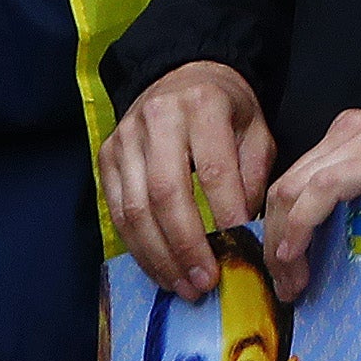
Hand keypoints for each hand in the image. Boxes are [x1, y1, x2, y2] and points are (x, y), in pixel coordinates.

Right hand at [100, 61, 276, 300]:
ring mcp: (124, 140)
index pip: (211, 167)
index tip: (240, 246)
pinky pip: (117, 213)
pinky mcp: (105, 159)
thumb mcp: (255, 127)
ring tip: (183, 285)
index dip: (224, 211)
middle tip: (205, 280)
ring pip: (135, 210)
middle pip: (165, 194)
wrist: (181, 75)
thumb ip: (252, 173)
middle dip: (186, 245)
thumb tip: (245, 230)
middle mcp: (157, 120)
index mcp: (202, 105)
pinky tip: (160, 269)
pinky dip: (138, 247)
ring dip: (159, 256)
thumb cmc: (226, 108)